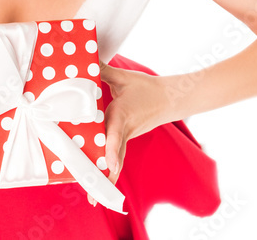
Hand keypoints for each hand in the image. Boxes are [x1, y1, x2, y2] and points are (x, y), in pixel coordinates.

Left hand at [83, 64, 180, 204]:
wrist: (171, 98)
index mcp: (122, 117)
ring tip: (94, 197)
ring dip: (105, 176)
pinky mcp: (126, 138)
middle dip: (104, 177)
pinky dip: (108, 166)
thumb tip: (86, 58)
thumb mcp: (123, 77)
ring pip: (114, 160)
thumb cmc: (147, 88)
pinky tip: (99, 177)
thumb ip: (102, 70)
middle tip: (94, 197)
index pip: (115, 136)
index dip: (110, 151)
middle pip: (113, 158)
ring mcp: (126, 138)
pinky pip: (115, 155)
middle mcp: (124, 131)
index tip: (108, 166)